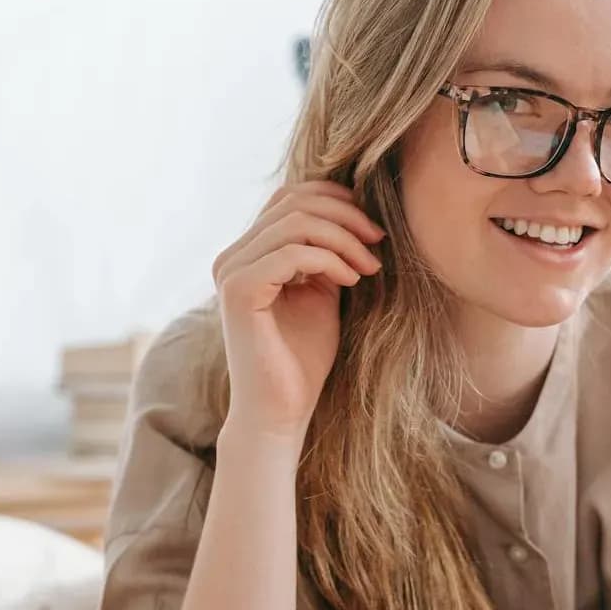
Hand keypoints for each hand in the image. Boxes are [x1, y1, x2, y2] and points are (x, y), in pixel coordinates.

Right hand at [212, 181, 384, 439]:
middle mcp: (231, 256)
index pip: (290, 197)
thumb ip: (327, 253)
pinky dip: (331, 260)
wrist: (281, 412)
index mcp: (247, 253)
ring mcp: (230, 272)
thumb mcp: (322, 292)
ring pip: (296, 222)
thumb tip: (355, 212)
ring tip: (369, 266)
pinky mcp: (238, 292)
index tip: (372, 229)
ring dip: (344, 239)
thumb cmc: (302, 359)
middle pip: (294, 202)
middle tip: (379, 242)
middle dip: (346, 216)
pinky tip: (351, 280)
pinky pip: (292, 253)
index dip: (336, 199)